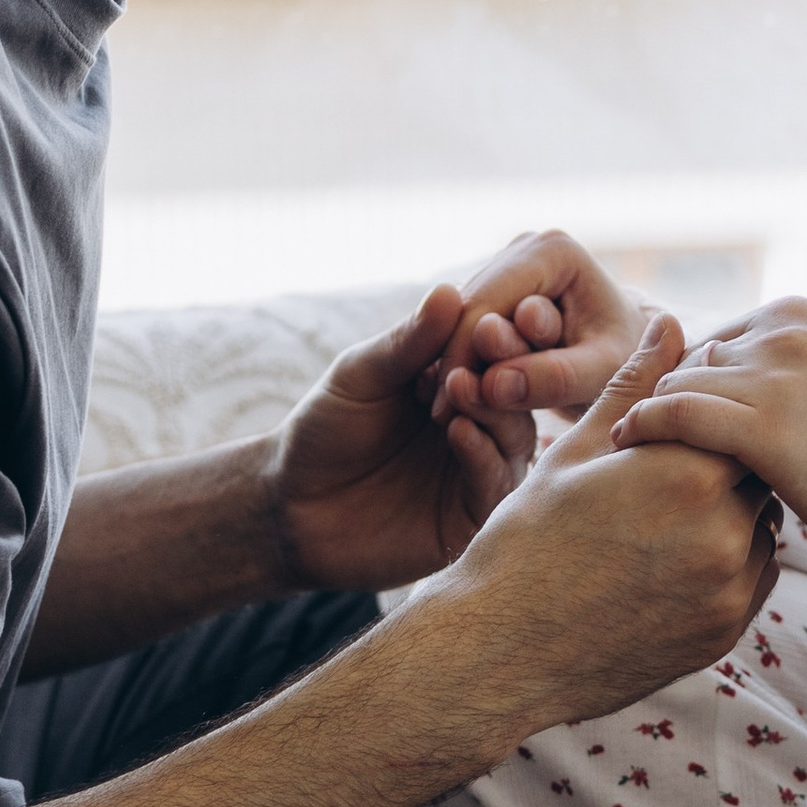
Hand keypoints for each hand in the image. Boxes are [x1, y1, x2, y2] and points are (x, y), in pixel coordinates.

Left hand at [269, 287, 535, 591]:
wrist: (290, 508)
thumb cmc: (324, 431)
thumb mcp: (361, 377)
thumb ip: (406, 344)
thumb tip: (448, 289)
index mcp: (458, 384)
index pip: (495, 354)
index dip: (495, 335)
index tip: (487, 317)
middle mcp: (479, 425)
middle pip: (516, 394)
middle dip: (505, 368)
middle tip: (488, 346)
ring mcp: (479, 471)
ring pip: (514, 437)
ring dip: (494, 409)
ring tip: (462, 387)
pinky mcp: (472, 517)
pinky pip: (495, 484)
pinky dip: (483, 455)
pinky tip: (459, 430)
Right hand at [428, 226, 646, 428]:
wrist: (634, 351)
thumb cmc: (627, 361)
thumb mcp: (601, 373)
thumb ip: (556, 377)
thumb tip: (494, 385)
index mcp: (553, 250)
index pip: (487, 304)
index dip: (464, 357)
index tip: (449, 408)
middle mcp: (526, 246)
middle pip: (468, 307)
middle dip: (456, 361)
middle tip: (442, 415)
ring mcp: (510, 262)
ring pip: (460, 317)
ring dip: (456, 364)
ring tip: (449, 413)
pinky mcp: (500, 284)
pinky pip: (466, 324)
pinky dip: (463, 361)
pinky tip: (459, 398)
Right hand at [448, 312, 781, 732]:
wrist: (501, 651)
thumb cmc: (527, 541)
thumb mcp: (575, 453)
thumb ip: (633, 387)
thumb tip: (670, 321)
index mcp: (687, 474)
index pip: (739, 420)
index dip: (711, 417)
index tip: (678, 425)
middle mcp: (724, 532)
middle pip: (757, 472)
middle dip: (725, 463)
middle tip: (675, 470)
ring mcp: (729, 590)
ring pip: (761, 526)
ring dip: (732, 514)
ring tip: (667, 519)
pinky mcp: (725, 634)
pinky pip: (753, 580)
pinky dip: (728, 563)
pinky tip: (671, 561)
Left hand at [612, 298, 806, 563]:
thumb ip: (769, 359)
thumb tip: (699, 356)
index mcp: (798, 312)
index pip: (711, 341)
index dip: (691, 386)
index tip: (675, 423)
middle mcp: (786, 332)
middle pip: (691, 361)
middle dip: (675, 400)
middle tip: (651, 443)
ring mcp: (777, 375)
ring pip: (677, 385)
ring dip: (655, 418)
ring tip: (635, 449)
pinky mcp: (764, 424)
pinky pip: (675, 413)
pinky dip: (641, 424)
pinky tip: (624, 440)